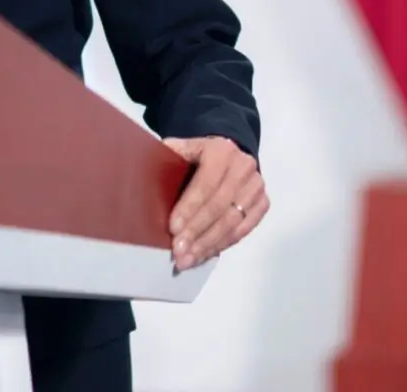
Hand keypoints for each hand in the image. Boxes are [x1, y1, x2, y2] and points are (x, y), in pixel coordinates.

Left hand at [164, 136, 266, 271]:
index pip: (205, 185)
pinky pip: (243, 230)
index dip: (189, 208)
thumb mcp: (183, 147)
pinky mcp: (262, 204)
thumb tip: (144, 171)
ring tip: (187, 259)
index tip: (173, 229)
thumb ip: (168, 156)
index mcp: (221, 151)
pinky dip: (222, 244)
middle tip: (178, 252)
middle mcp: (243, 168)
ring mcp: (256, 187)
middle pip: (218, 207)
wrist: (231, 153)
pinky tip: (204, 254)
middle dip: (196, 232)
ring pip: (232, 222)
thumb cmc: (199, 155)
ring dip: (208, 244)